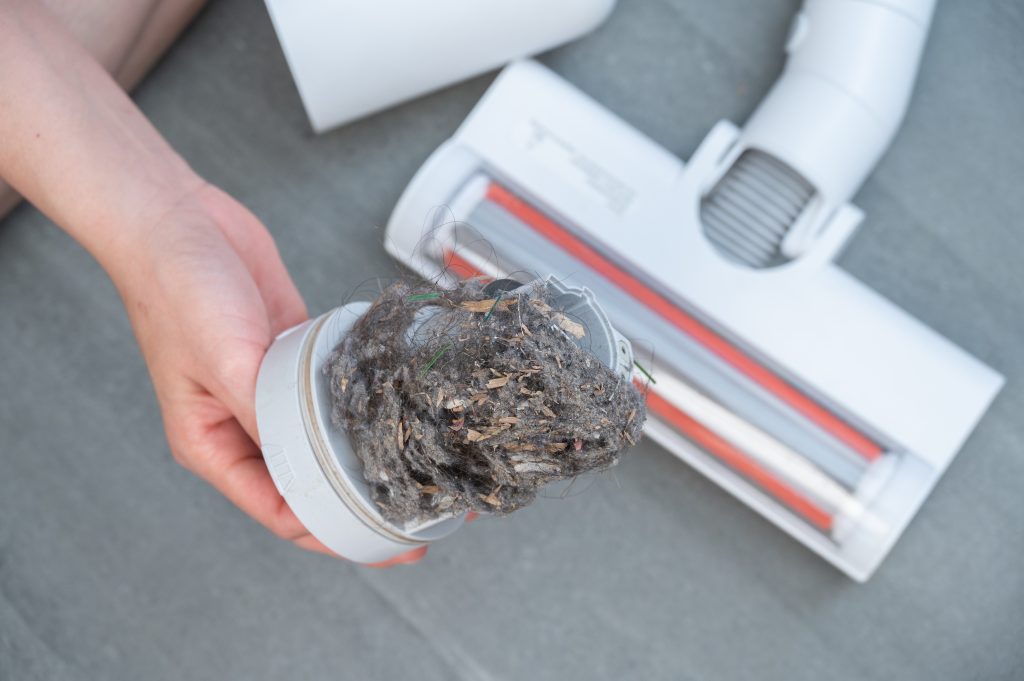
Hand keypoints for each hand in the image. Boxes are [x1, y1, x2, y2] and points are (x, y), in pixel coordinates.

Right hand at [114, 183, 425, 565]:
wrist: (180, 219)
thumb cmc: (178, 290)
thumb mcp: (224, 360)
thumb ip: (265, 414)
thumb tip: (312, 461)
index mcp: (212, 445)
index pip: (280, 511)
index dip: (335, 535)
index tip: (388, 542)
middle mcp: (244, 427)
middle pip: (310, 484)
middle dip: (363, 504)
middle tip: (421, 516)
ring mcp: (271, 391)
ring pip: (325, 442)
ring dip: (367, 457)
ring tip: (422, 469)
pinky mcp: (292, 356)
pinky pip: (333, 394)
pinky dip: (362, 407)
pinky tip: (400, 413)